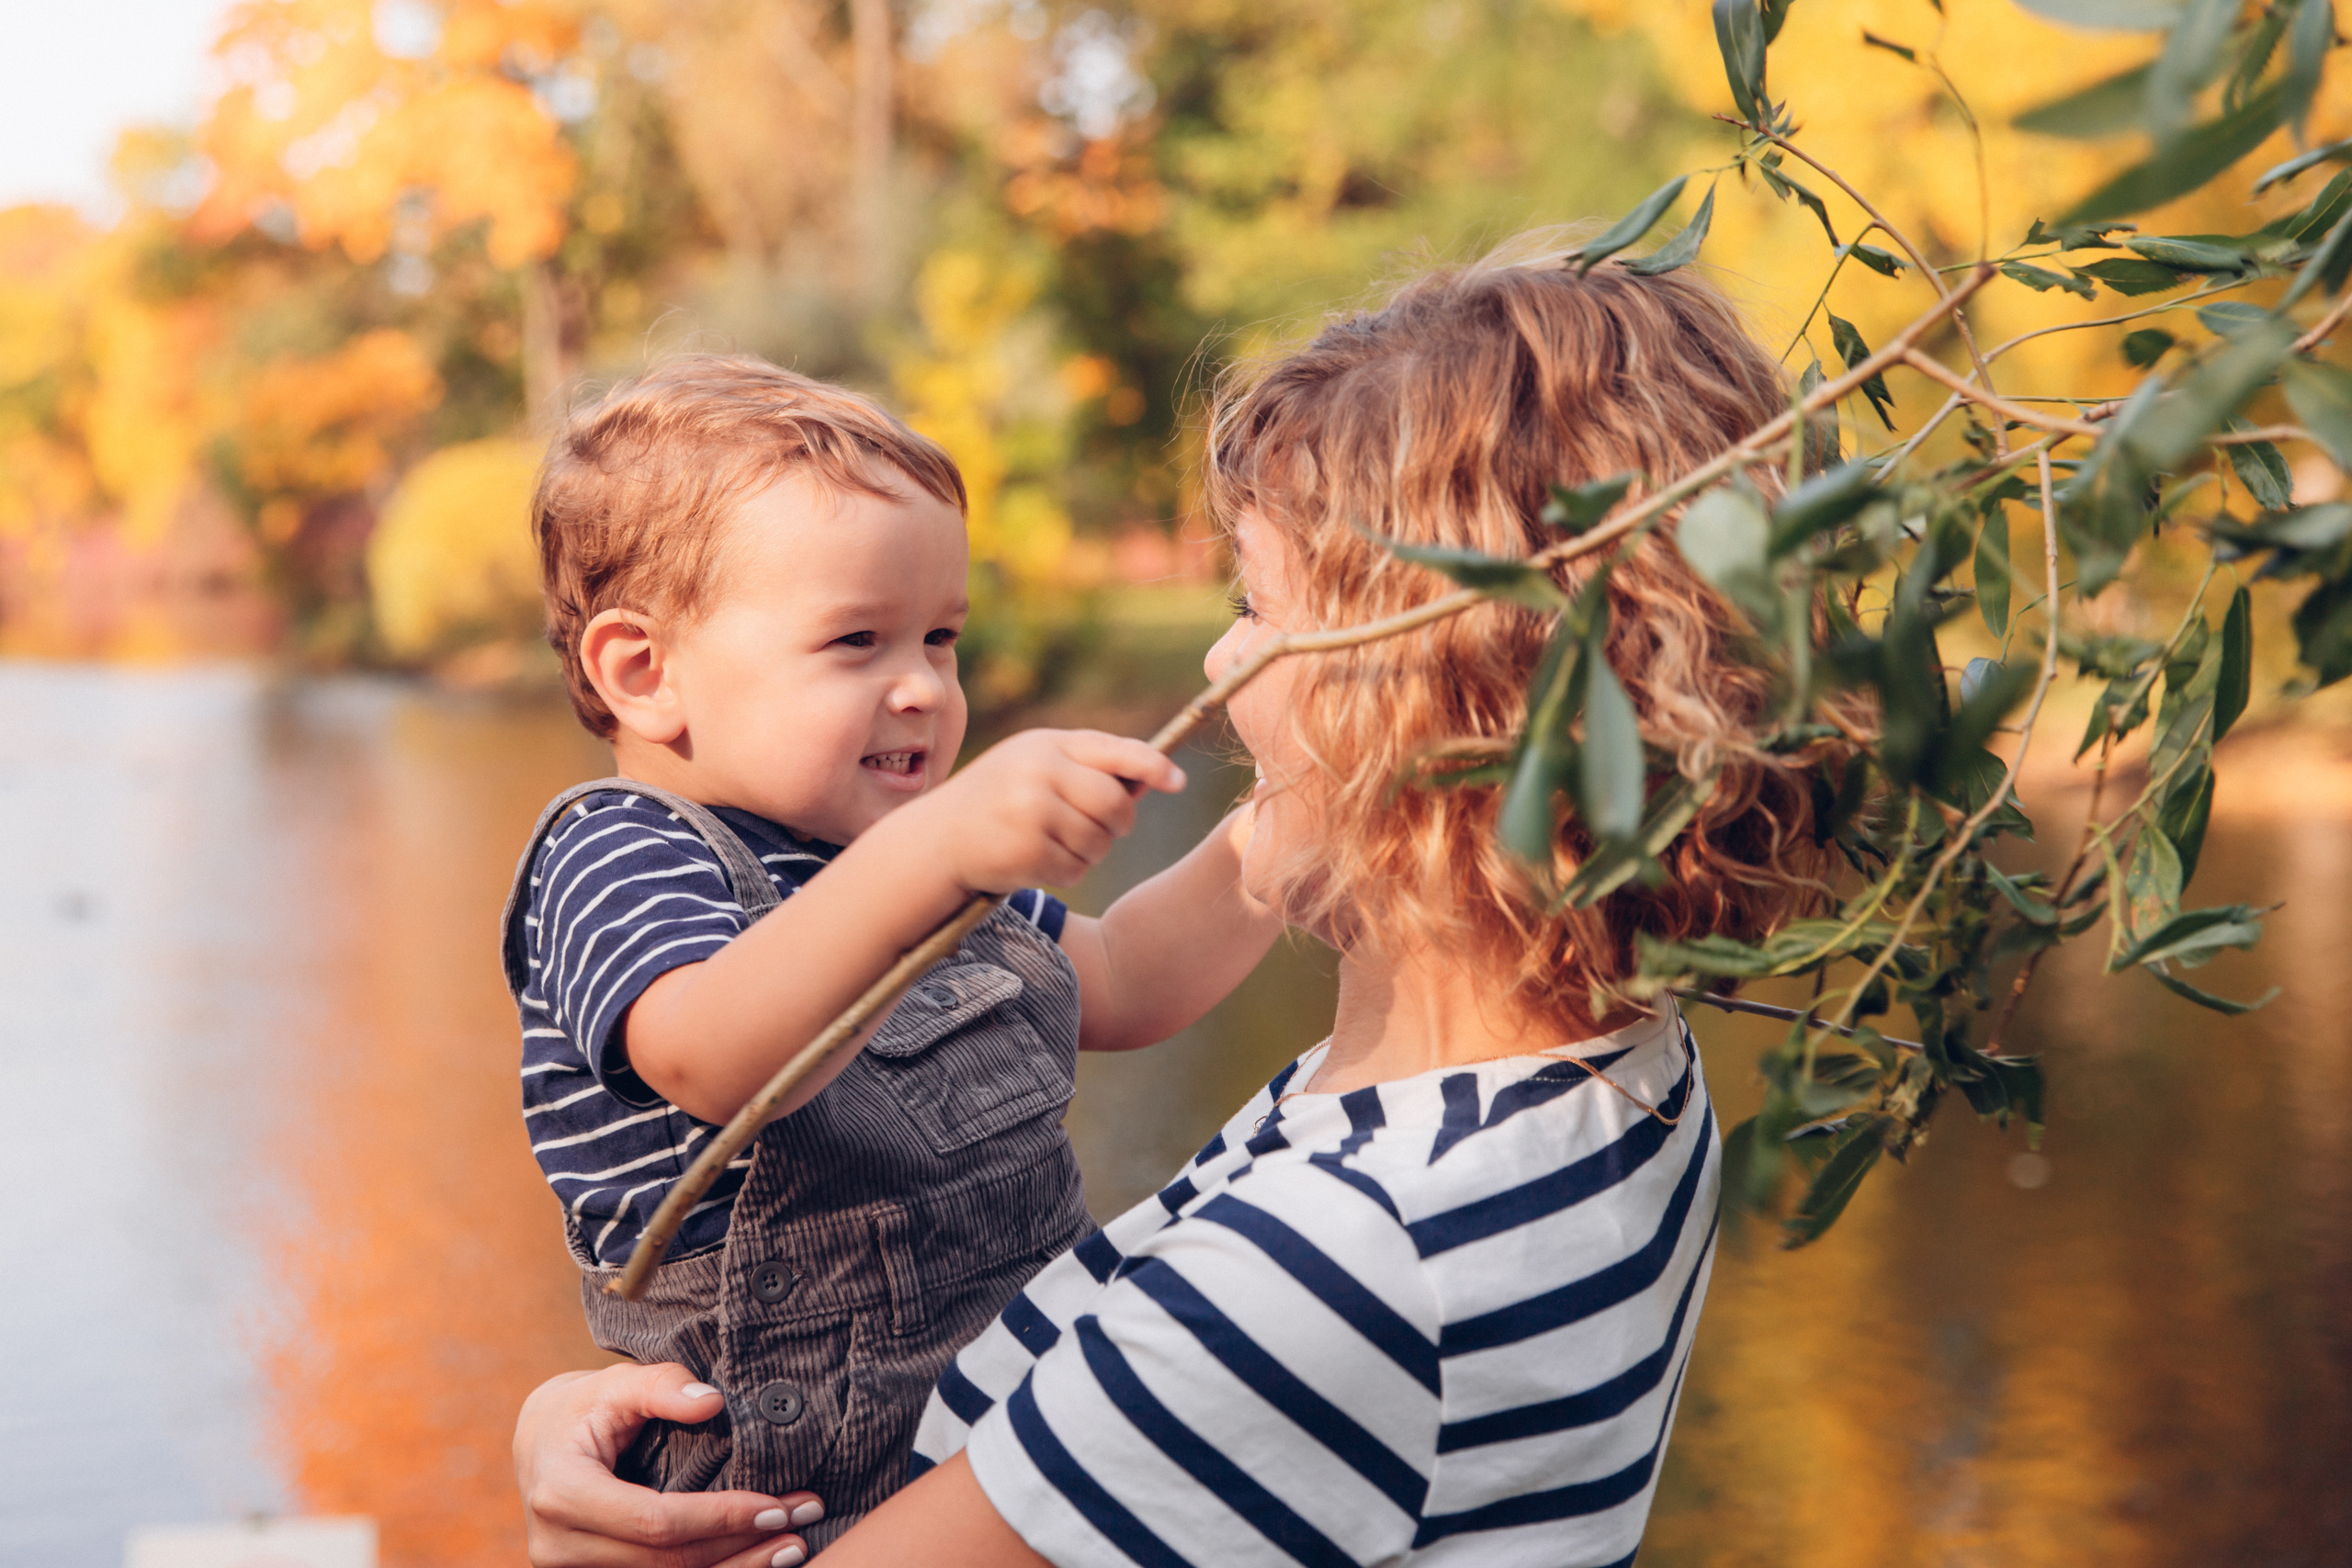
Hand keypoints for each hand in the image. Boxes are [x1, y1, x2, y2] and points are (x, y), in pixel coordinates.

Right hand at [515, 1362, 823, 1567]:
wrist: (539, 1443)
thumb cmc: (585, 1407)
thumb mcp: (617, 1382)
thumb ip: (662, 1385)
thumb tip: (713, 1402)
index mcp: (562, 1493)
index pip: (653, 1521)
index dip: (719, 1518)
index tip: (777, 1506)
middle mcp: (559, 1545)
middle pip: (665, 1562)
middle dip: (740, 1545)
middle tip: (802, 1521)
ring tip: (792, 1549)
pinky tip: (752, 1560)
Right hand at [917, 729, 1184, 892]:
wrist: (937, 839)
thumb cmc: (998, 799)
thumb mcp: (1033, 763)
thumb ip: (1085, 765)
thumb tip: (1153, 778)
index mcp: (1046, 744)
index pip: (1114, 751)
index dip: (1153, 767)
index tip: (1176, 782)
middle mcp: (1039, 772)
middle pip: (1116, 803)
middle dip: (1118, 822)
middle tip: (1101, 827)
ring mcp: (1031, 812)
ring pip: (1099, 841)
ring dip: (1090, 850)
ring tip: (1056, 842)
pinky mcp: (1026, 851)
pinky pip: (1076, 869)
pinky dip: (1067, 871)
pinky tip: (1039, 861)